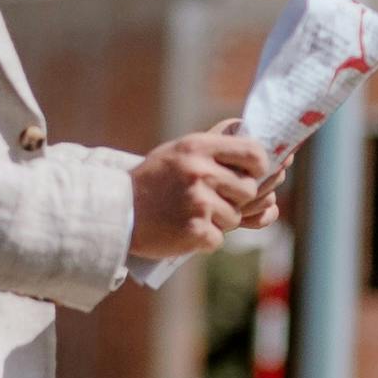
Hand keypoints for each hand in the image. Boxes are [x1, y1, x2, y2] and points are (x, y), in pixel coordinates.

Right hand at [129, 130, 277, 261]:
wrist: (117, 212)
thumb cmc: (154, 181)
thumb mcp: (179, 151)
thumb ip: (215, 145)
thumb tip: (254, 138)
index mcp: (198, 147)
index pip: (254, 153)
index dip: (260, 166)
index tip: (253, 173)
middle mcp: (200, 172)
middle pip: (249, 189)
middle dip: (236, 199)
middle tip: (212, 200)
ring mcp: (198, 202)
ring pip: (235, 217)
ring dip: (218, 221)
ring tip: (190, 215)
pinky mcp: (195, 231)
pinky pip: (218, 239)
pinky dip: (203, 239)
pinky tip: (182, 230)